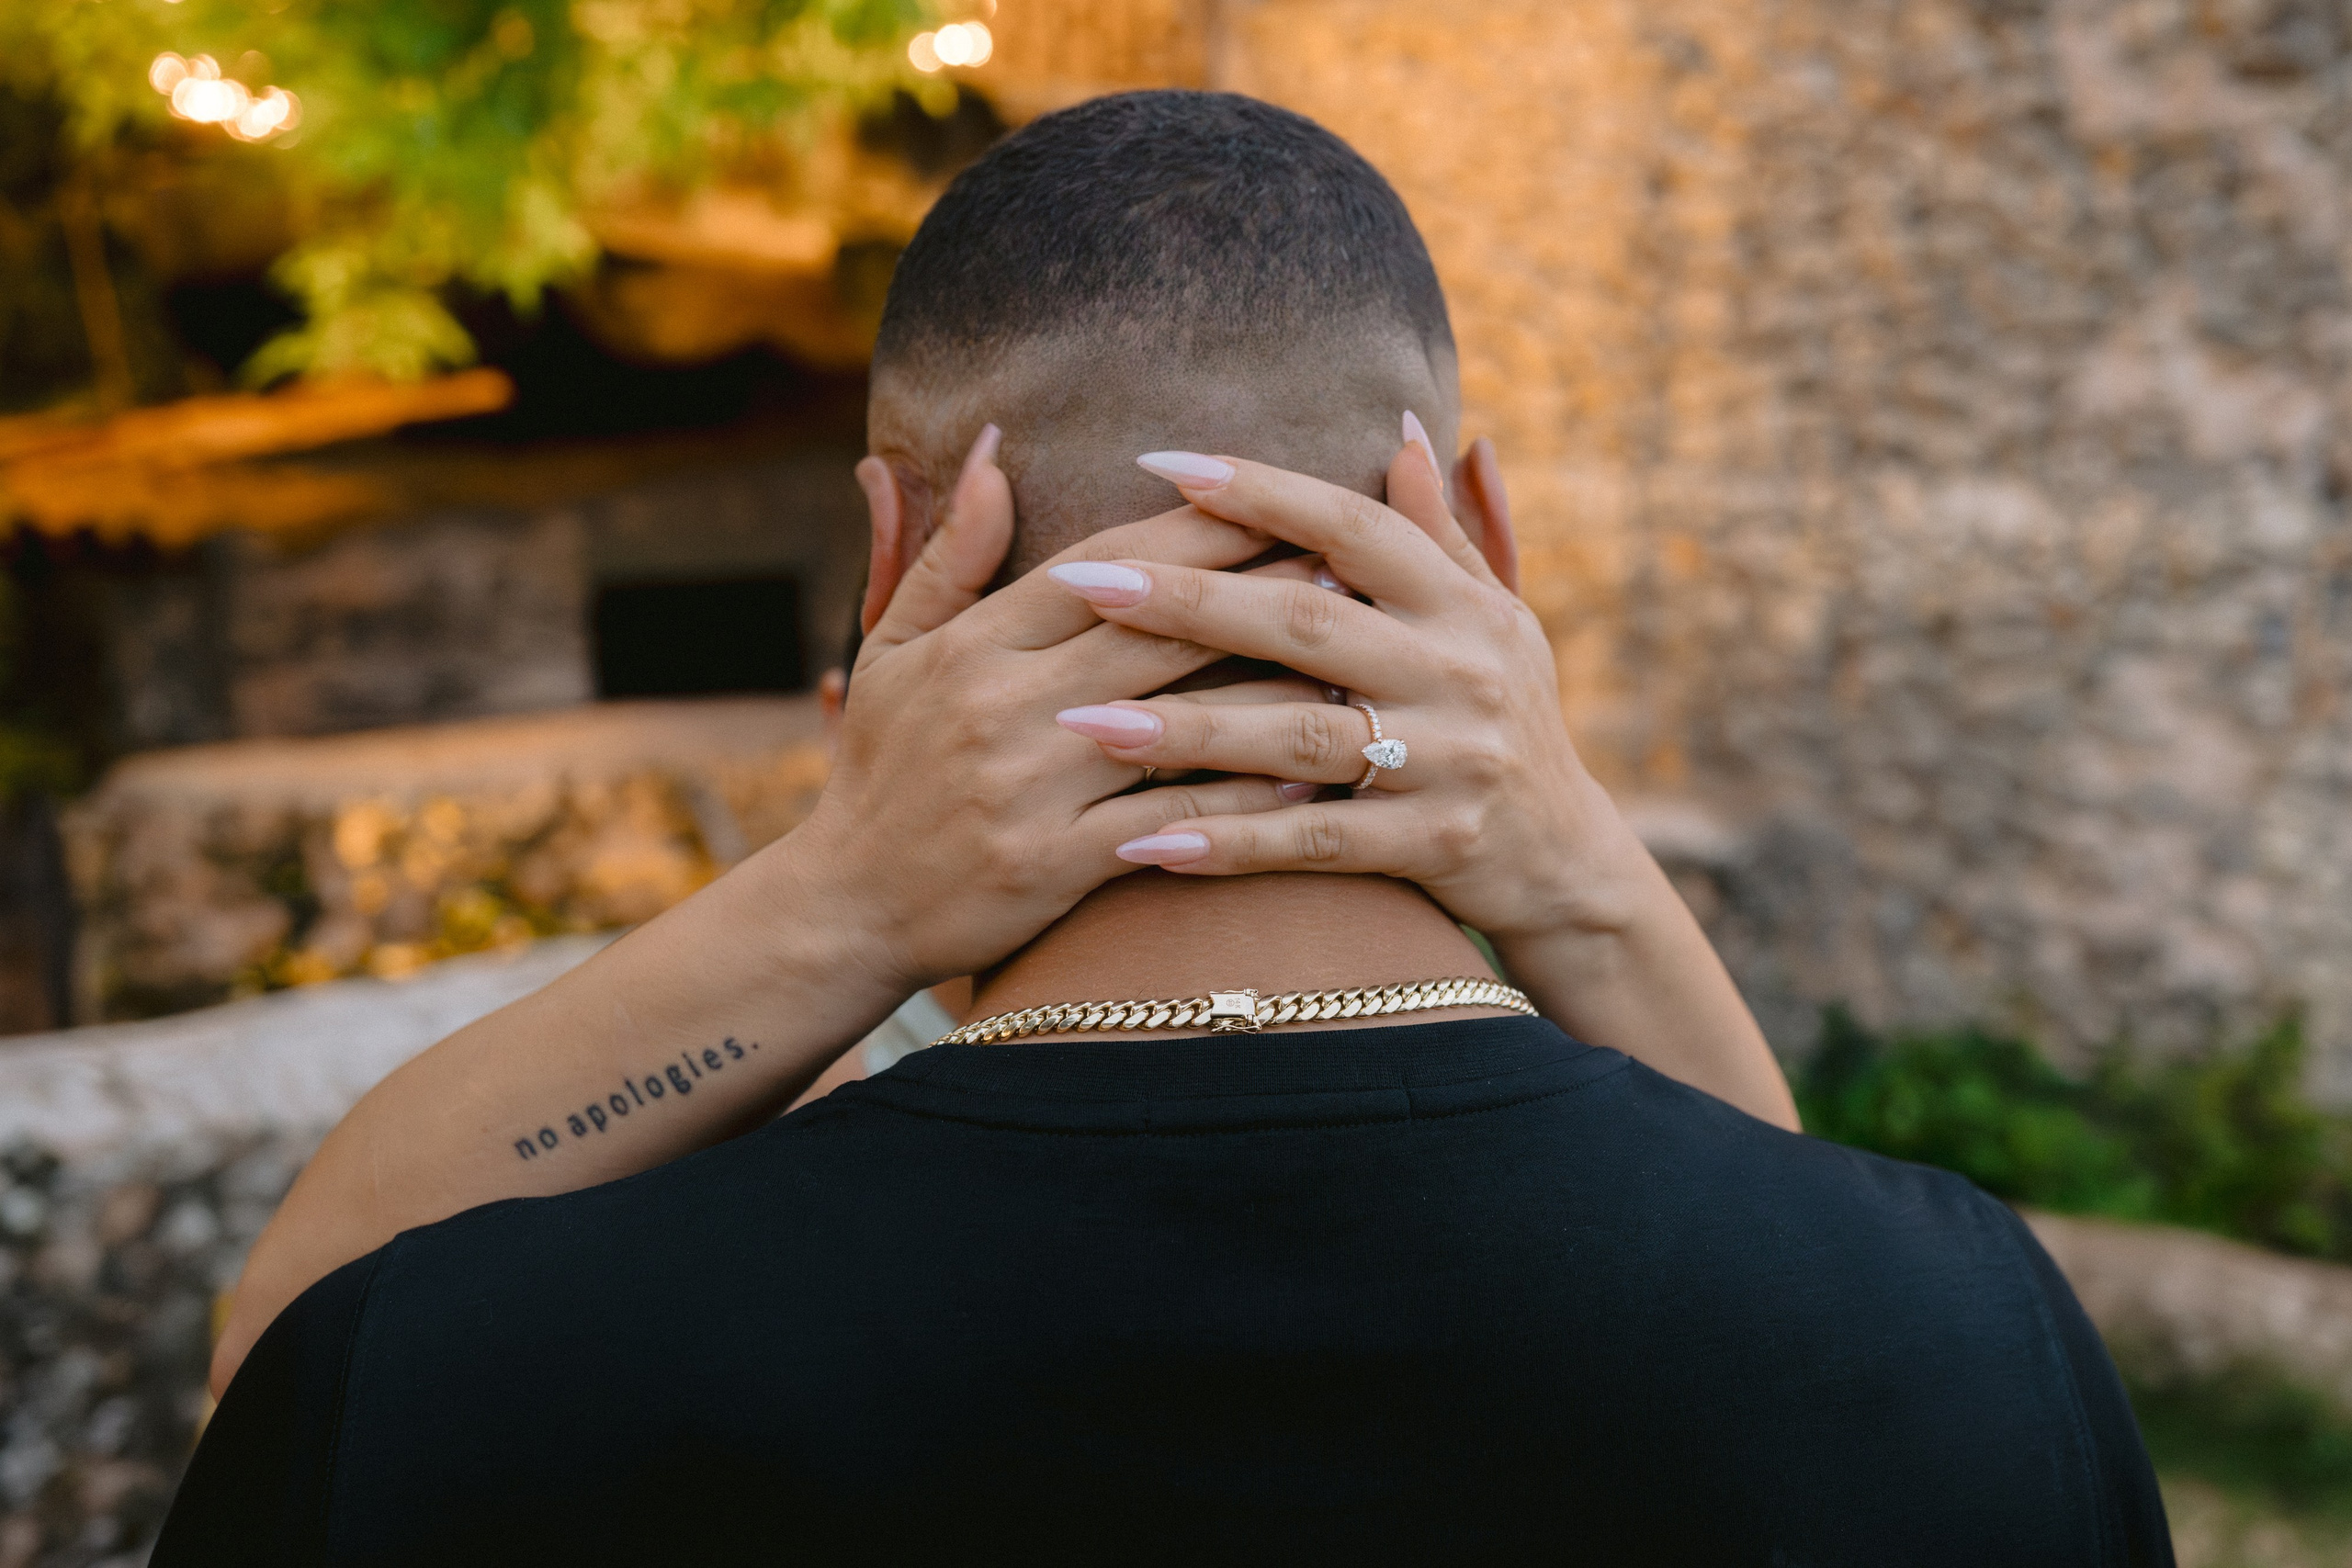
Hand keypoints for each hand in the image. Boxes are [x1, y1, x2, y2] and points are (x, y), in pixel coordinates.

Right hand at [779, 427, 1301, 996]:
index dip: (1198, 529)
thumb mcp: (892, 650)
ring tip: (1354, 662)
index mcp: (974, 645)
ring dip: (1274, 691)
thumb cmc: (882, 769)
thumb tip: (994, 447)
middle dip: (1261, 590)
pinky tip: (1314, 778)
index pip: (1106, 567)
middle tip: (1348, 560)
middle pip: (1157, 632)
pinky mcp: (1054, 864)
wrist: (847, 909)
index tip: (1278, 497)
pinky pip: (1171, 821)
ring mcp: (1031, 788)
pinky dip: (1246, 801)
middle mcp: (1004, 707)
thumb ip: (950, 553)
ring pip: (1179, 724)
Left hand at [1041, 437, 1655, 946]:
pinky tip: (1141, 842)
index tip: (1160, 462)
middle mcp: (1459, 672)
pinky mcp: (1431, 846)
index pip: (1351, 527)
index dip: (1259, 491)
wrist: (1568, 860)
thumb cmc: (1509, 715)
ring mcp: (1448, 762)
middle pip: (1305, 623)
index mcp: (1461, 603)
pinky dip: (1228, 843)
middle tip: (1084, 582)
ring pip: (1297, 737)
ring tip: (1082, 720)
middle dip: (1188, 600)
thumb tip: (1408, 426)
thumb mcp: (1496, 615)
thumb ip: (1442, 530)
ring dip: (1186, 730)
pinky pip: (1312, 842)